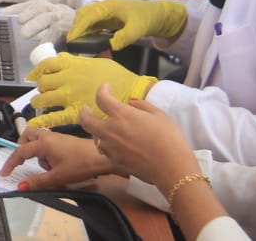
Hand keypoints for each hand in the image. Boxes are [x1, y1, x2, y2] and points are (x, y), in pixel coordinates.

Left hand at [0, 0, 74, 43]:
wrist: (90, 26)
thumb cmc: (68, 25)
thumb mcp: (52, 19)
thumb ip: (38, 21)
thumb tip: (20, 26)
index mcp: (48, 6)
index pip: (30, 4)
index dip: (16, 8)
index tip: (1, 13)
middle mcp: (54, 8)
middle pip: (38, 6)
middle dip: (26, 14)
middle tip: (18, 23)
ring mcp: (61, 17)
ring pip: (45, 17)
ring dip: (33, 25)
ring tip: (25, 34)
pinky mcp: (67, 27)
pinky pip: (55, 33)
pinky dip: (46, 40)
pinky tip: (40, 47)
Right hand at [0, 127, 114, 189]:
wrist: (102, 156)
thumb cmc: (80, 165)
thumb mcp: (57, 177)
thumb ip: (37, 182)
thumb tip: (20, 186)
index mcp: (43, 143)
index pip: (20, 152)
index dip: (11, 163)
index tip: (4, 172)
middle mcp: (48, 136)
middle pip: (27, 135)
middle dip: (22, 146)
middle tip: (24, 161)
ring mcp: (57, 137)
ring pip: (38, 139)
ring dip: (37, 151)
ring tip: (48, 168)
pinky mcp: (64, 140)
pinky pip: (48, 142)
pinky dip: (46, 151)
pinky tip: (57, 164)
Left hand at [27, 53, 156, 126]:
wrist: (136, 95)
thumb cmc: (124, 79)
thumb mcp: (102, 61)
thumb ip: (82, 61)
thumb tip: (66, 58)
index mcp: (75, 65)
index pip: (48, 64)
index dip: (39, 70)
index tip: (35, 74)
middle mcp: (69, 79)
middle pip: (44, 82)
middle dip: (41, 88)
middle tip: (44, 92)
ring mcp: (70, 96)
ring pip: (45, 99)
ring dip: (39, 103)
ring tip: (39, 106)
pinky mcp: (77, 114)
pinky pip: (55, 117)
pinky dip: (44, 121)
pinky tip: (36, 124)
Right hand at [69, 0, 188, 50]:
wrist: (159, 15)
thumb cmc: (148, 18)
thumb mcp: (138, 29)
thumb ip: (124, 37)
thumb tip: (111, 45)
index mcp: (110, 6)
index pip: (89, 16)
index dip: (78, 27)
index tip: (71, 39)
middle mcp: (105, 7)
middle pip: (83, 14)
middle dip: (77, 27)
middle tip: (74, 44)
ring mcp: (107, 12)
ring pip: (87, 18)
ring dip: (82, 29)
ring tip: (79, 45)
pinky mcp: (110, 18)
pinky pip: (95, 23)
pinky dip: (89, 31)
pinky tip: (90, 42)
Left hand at [78, 86, 202, 193]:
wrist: (171, 168)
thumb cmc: (169, 138)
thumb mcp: (159, 115)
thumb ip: (142, 106)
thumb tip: (131, 102)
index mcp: (121, 115)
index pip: (101, 98)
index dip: (102, 90)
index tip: (107, 88)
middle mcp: (111, 130)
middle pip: (86, 120)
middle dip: (84, 112)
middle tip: (86, 108)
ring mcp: (111, 148)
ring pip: (94, 136)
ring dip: (95, 129)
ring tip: (102, 126)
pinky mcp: (115, 161)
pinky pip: (104, 149)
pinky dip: (105, 144)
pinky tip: (113, 143)